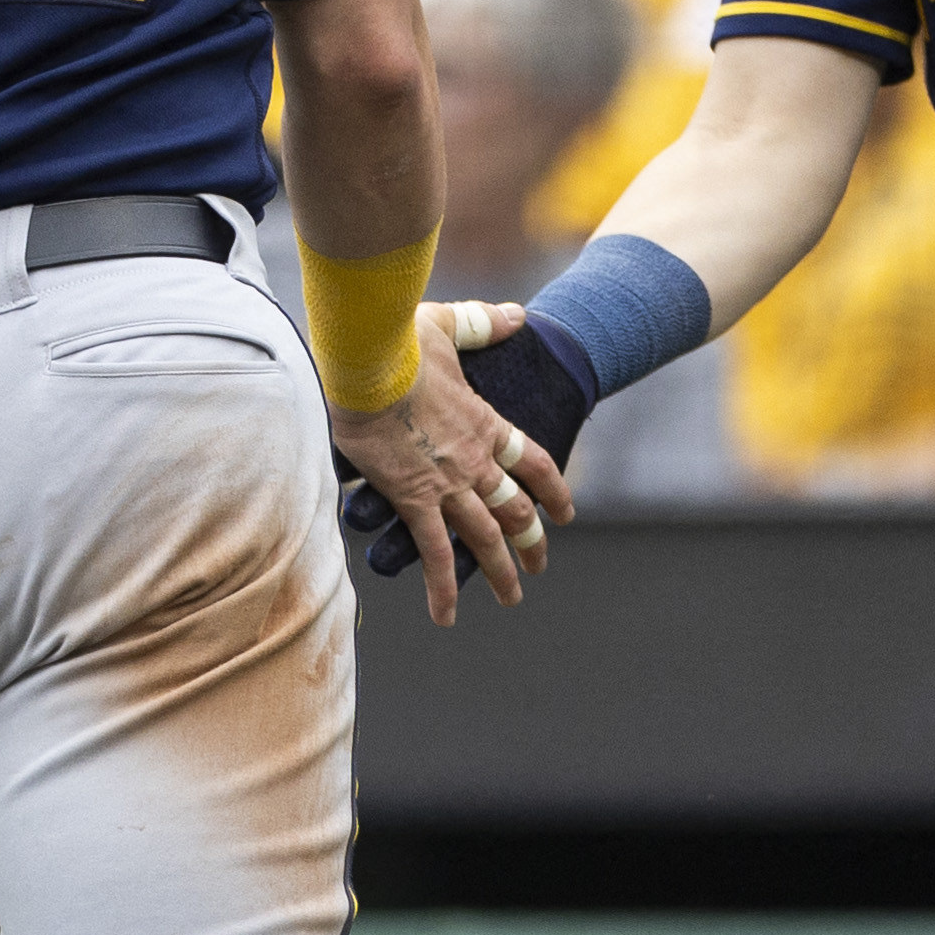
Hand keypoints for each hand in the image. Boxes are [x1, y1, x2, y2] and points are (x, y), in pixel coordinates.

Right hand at [327, 305, 570, 628]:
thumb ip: (486, 324)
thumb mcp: (449, 324)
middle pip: (517, 511)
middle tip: (539, 568)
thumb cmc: (400, 339)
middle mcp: (476, 460)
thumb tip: (519, 317)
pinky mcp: (415, 498)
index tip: (565, 515)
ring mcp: (449, 483)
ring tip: (512, 598)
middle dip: (531, 543)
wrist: (369, 361)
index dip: (553, 491)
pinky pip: (435, 553)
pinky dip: (443, 588)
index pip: (534, 464)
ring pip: (486, 539)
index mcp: (486, 423)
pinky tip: (446, 617)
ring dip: (501, 573)